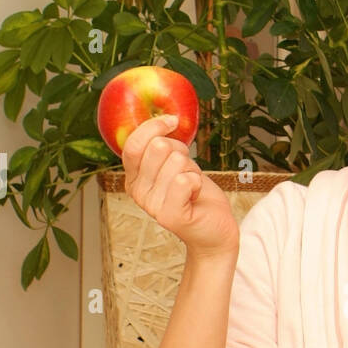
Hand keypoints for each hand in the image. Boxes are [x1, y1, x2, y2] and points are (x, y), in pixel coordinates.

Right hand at [122, 115, 239, 259]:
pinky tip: (195, 195)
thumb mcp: (174, 165)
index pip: (133, 144)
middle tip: (187, 172)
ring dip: (192, 170)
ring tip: (192, 187)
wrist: (214, 230)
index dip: (153, 126)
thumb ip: (162, 148)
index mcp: (133, 178)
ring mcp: (152, 206)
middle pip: (158, 147)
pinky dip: (198, 182)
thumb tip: (163, 117)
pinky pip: (185, 180)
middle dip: (181, 152)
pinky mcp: (170, 216)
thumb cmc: (195, 195)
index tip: (173, 121)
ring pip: (176, 161)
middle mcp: (138, 192)